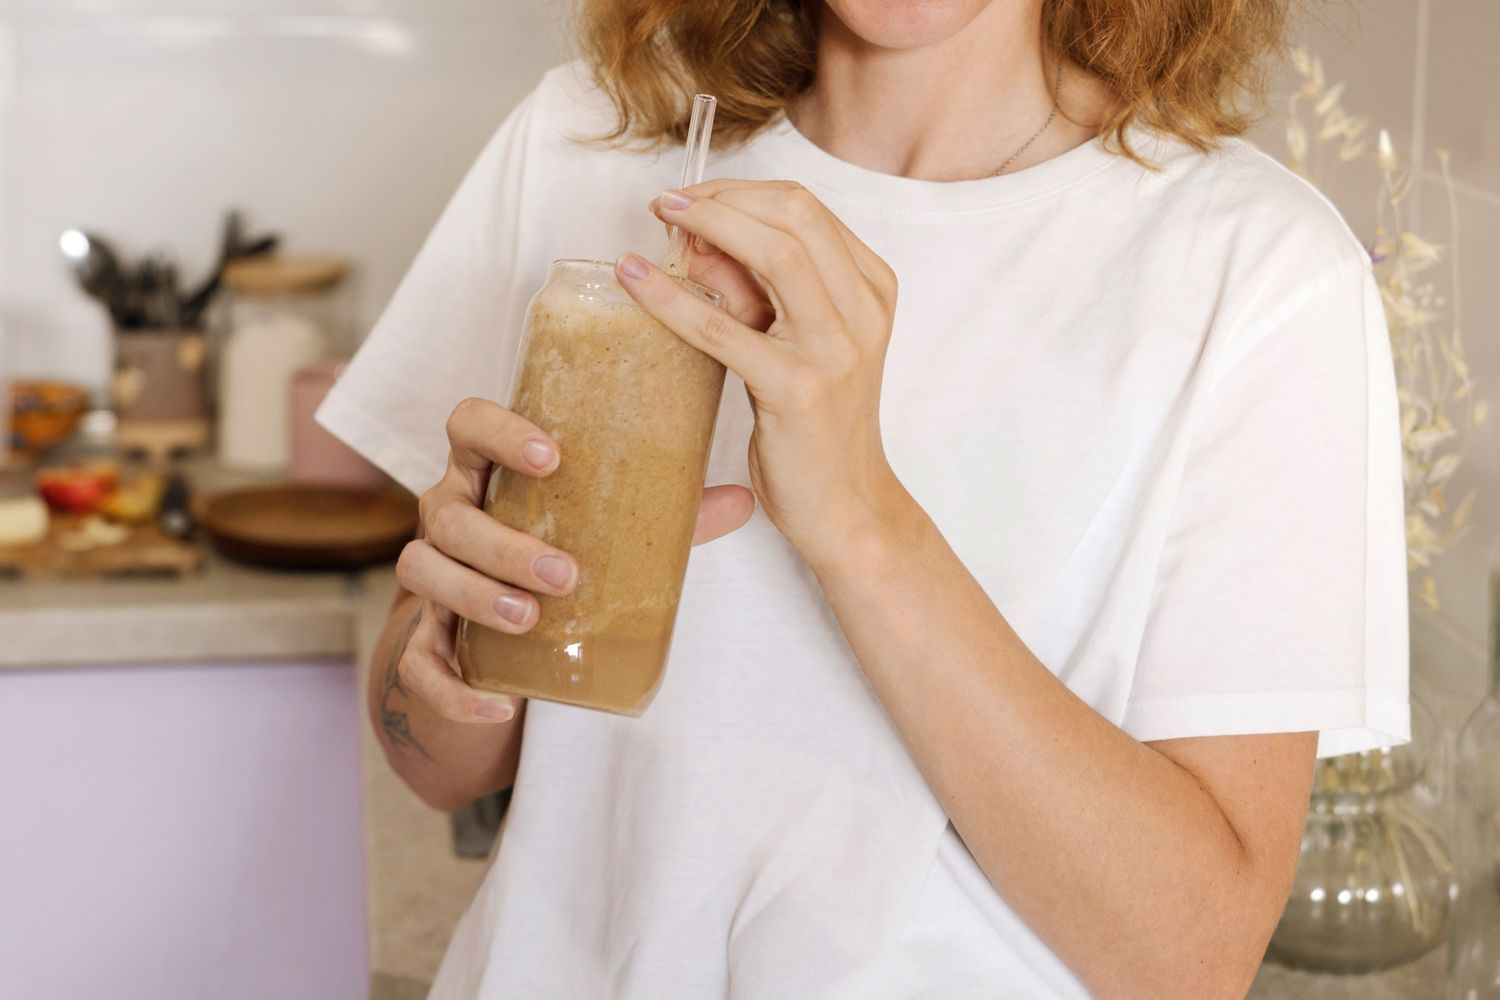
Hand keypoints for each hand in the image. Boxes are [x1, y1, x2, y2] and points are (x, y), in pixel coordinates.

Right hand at [394, 397, 755, 723]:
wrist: (487, 642)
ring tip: (531, 619)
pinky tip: (500, 705)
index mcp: (487, 476)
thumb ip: (666, 517)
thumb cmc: (551, 556)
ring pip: (424, 572)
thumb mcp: (605, 533)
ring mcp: (429, 580)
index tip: (552, 455)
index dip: (500, 431)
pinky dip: (455, 689)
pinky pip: (420, 665)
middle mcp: (447, 517)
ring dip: (477, 596)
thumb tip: (743, 500)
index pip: (468, 425)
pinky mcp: (423, 644)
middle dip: (505, 543)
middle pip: (449, 514)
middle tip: (567, 573)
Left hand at [617, 180, 907, 566]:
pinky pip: (725, 329)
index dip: (740, 190)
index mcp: (871, 288)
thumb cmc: (815, 424)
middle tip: (668, 204)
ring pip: (775, 254)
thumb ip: (756, 290)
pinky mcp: (798, 391)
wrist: (845, 505)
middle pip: (794, 214)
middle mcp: (863, 311)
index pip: (806, 208)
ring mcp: (836, 350)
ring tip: (659, 225)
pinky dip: (673, 298)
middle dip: (723, 197)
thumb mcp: (791, 341)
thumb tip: (696, 239)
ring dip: (707, 225)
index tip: (691, 197)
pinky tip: (635, 281)